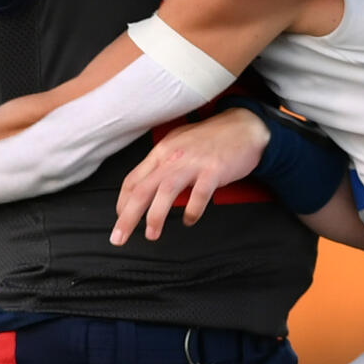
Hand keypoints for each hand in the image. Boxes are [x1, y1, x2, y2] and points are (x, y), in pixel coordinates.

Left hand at [110, 107, 269, 245]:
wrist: (243, 126)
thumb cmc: (211, 138)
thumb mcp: (178, 145)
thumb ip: (163, 165)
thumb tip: (148, 187)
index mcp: (162, 151)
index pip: (133, 179)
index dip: (122, 202)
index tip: (119, 220)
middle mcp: (173, 156)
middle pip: (142, 189)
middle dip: (127, 216)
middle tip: (119, 237)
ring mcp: (193, 163)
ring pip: (165, 191)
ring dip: (155, 216)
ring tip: (151, 234)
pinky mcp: (213, 170)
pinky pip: (199, 194)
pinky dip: (192, 211)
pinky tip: (188, 220)